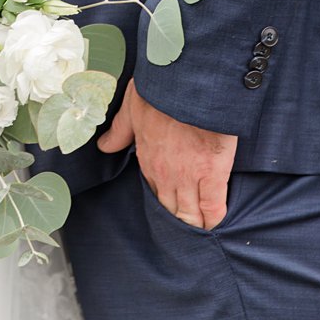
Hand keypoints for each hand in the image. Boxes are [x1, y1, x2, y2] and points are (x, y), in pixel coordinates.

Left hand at [97, 82, 237, 229]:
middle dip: (178, 221)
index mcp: (148, 159)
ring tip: (201, 235)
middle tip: (187, 234)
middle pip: (171, 209)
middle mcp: (165, 174)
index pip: (154, 192)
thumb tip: (104, 146)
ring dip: (195, 225)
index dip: (163, 204)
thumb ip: (120, 130)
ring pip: (190, 213)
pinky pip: (213, 206)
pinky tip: (215, 225)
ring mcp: (189, 176)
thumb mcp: (131, 107)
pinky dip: (214, 218)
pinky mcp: (212, 173)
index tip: (170, 211)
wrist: (187, 83)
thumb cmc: (159, 90)